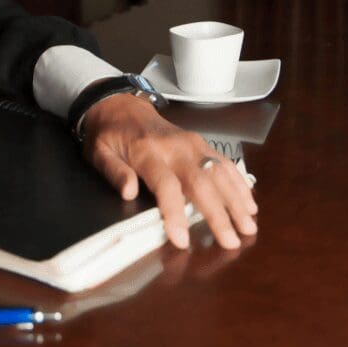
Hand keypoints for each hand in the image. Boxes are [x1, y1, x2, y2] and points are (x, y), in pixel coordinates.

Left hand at [80, 93, 257, 250]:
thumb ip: (114, 172)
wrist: (120, 104)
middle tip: (232, 242)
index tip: (182, 240)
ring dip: (236, 200)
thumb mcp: (98, 152)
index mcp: (147, 152)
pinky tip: (249, 203)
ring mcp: (192, 143)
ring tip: (249, 226)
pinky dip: (239, 183)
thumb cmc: (108, 135)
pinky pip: (224, 163)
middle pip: (201, 182)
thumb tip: (129, 193)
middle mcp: (175, 147)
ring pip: (220, 172)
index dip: (175, 214)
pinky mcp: (201, 144)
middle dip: (218, 214)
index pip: (166, 185)